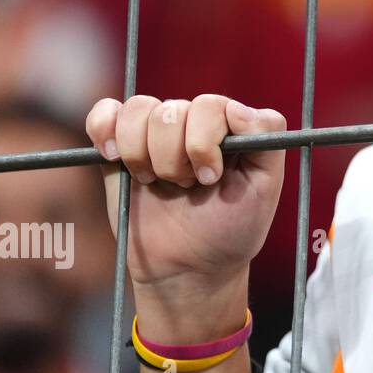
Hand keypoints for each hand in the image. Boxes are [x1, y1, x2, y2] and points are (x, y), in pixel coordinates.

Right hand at [85, 94, 286, 301]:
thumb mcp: (264, 188)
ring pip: (140, 110)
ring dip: (144, 154)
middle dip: (175, 157)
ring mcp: (157, 133)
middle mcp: (194, 123)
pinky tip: (114, 158)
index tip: (210, 178)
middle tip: (186, 187)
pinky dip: (105, 127)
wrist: (188, 267)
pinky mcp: (121, 147)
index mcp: (230, 127)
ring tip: (157, 183)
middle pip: (173, 110)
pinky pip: (106, 113)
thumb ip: (267, 141)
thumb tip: (237, 107)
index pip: (212, 105)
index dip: (205, 140)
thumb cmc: (231, 229)